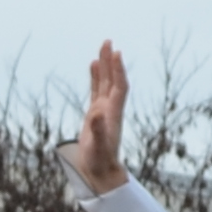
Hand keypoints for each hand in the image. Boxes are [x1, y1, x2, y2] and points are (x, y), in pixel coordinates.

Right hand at [76, 43, 127, 195]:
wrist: (101, 170)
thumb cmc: (100, 160)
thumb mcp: (98, 146)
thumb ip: (98, 130)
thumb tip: (96, 113)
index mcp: (113, 113)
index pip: (119, 86)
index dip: (118, 71)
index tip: (116, 54)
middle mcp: (110, 108)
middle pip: (112, 79)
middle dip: (111, 61)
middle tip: (108, 41)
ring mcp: (103, 109)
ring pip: (104, 82)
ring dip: (104, 65)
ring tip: (103, 47)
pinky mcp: (95, 113)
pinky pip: (96, 89)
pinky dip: (95, 76)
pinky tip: (93, 65)